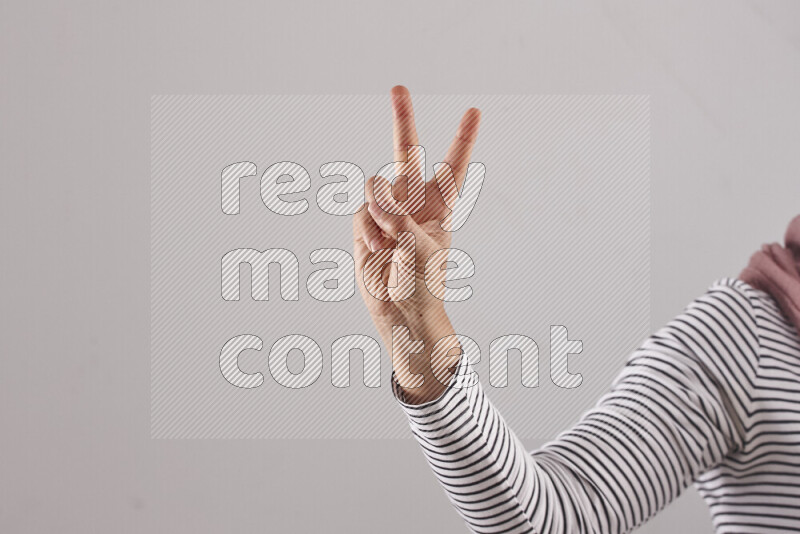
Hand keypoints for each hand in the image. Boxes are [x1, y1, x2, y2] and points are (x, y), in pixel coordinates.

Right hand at [352, 86, 480, 401]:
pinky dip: (367, 231)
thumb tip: (371, 191)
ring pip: (374, 189)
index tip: (474, 111)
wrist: (400, 313)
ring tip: (388, 244)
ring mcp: (386, 212)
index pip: (452, 166)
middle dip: (402, 119)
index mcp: (439, 206)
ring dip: (379, 214)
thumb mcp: (419, 246)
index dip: (462, 139)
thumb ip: (397, 214)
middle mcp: (412, 202)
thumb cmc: (422, 283)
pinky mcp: (365, 226)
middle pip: (405, 152)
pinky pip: (361, 214)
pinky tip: (376, 250)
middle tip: (398, 87)